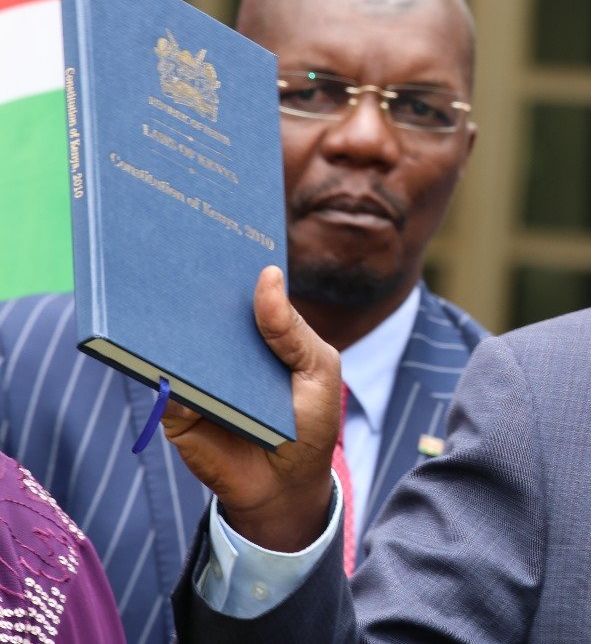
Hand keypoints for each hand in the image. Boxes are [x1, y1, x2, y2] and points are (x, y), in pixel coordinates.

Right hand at [161, 265, 339, 551]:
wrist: (286, 489)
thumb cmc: (310, 423)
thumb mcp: (318, 370)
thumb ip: (291, 330)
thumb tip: (267, 275)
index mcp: (259, 333)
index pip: (236, 292)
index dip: (226, 262)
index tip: (213, 223)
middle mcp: (222, 350)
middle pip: (199, 309)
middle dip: (188, 280)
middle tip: (174, 240)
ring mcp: (196, 376)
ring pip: (173, 339)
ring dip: (164, 315)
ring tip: (157, 281)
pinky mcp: (174, 408)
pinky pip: (159, 380)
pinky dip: (155, 360)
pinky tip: (151, 338)